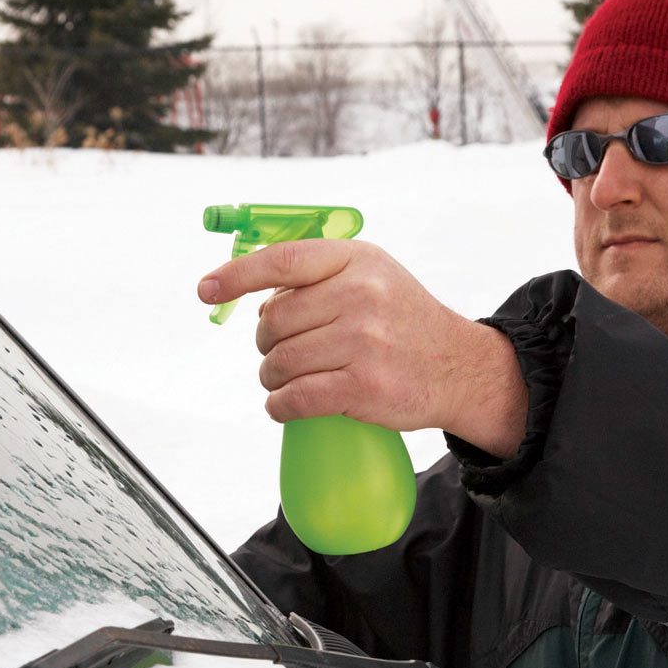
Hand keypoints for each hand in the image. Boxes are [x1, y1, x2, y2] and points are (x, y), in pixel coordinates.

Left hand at [198, 240, 526, 455]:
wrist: (460, 369)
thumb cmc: (406, 324)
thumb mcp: (374, 277)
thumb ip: (321, 276)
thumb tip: (255, 297)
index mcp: (357, 261)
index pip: (283, 261)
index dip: (237, 275)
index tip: (206, 289)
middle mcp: (361, 295)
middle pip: (273, 322)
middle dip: (267, 344)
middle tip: (284, 354)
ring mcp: (363, 342)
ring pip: (279, 363)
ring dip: (272, 378)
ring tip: (289, 381)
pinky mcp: (364, 386)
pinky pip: (295, 398)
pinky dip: (280, 406)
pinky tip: (285, 405)